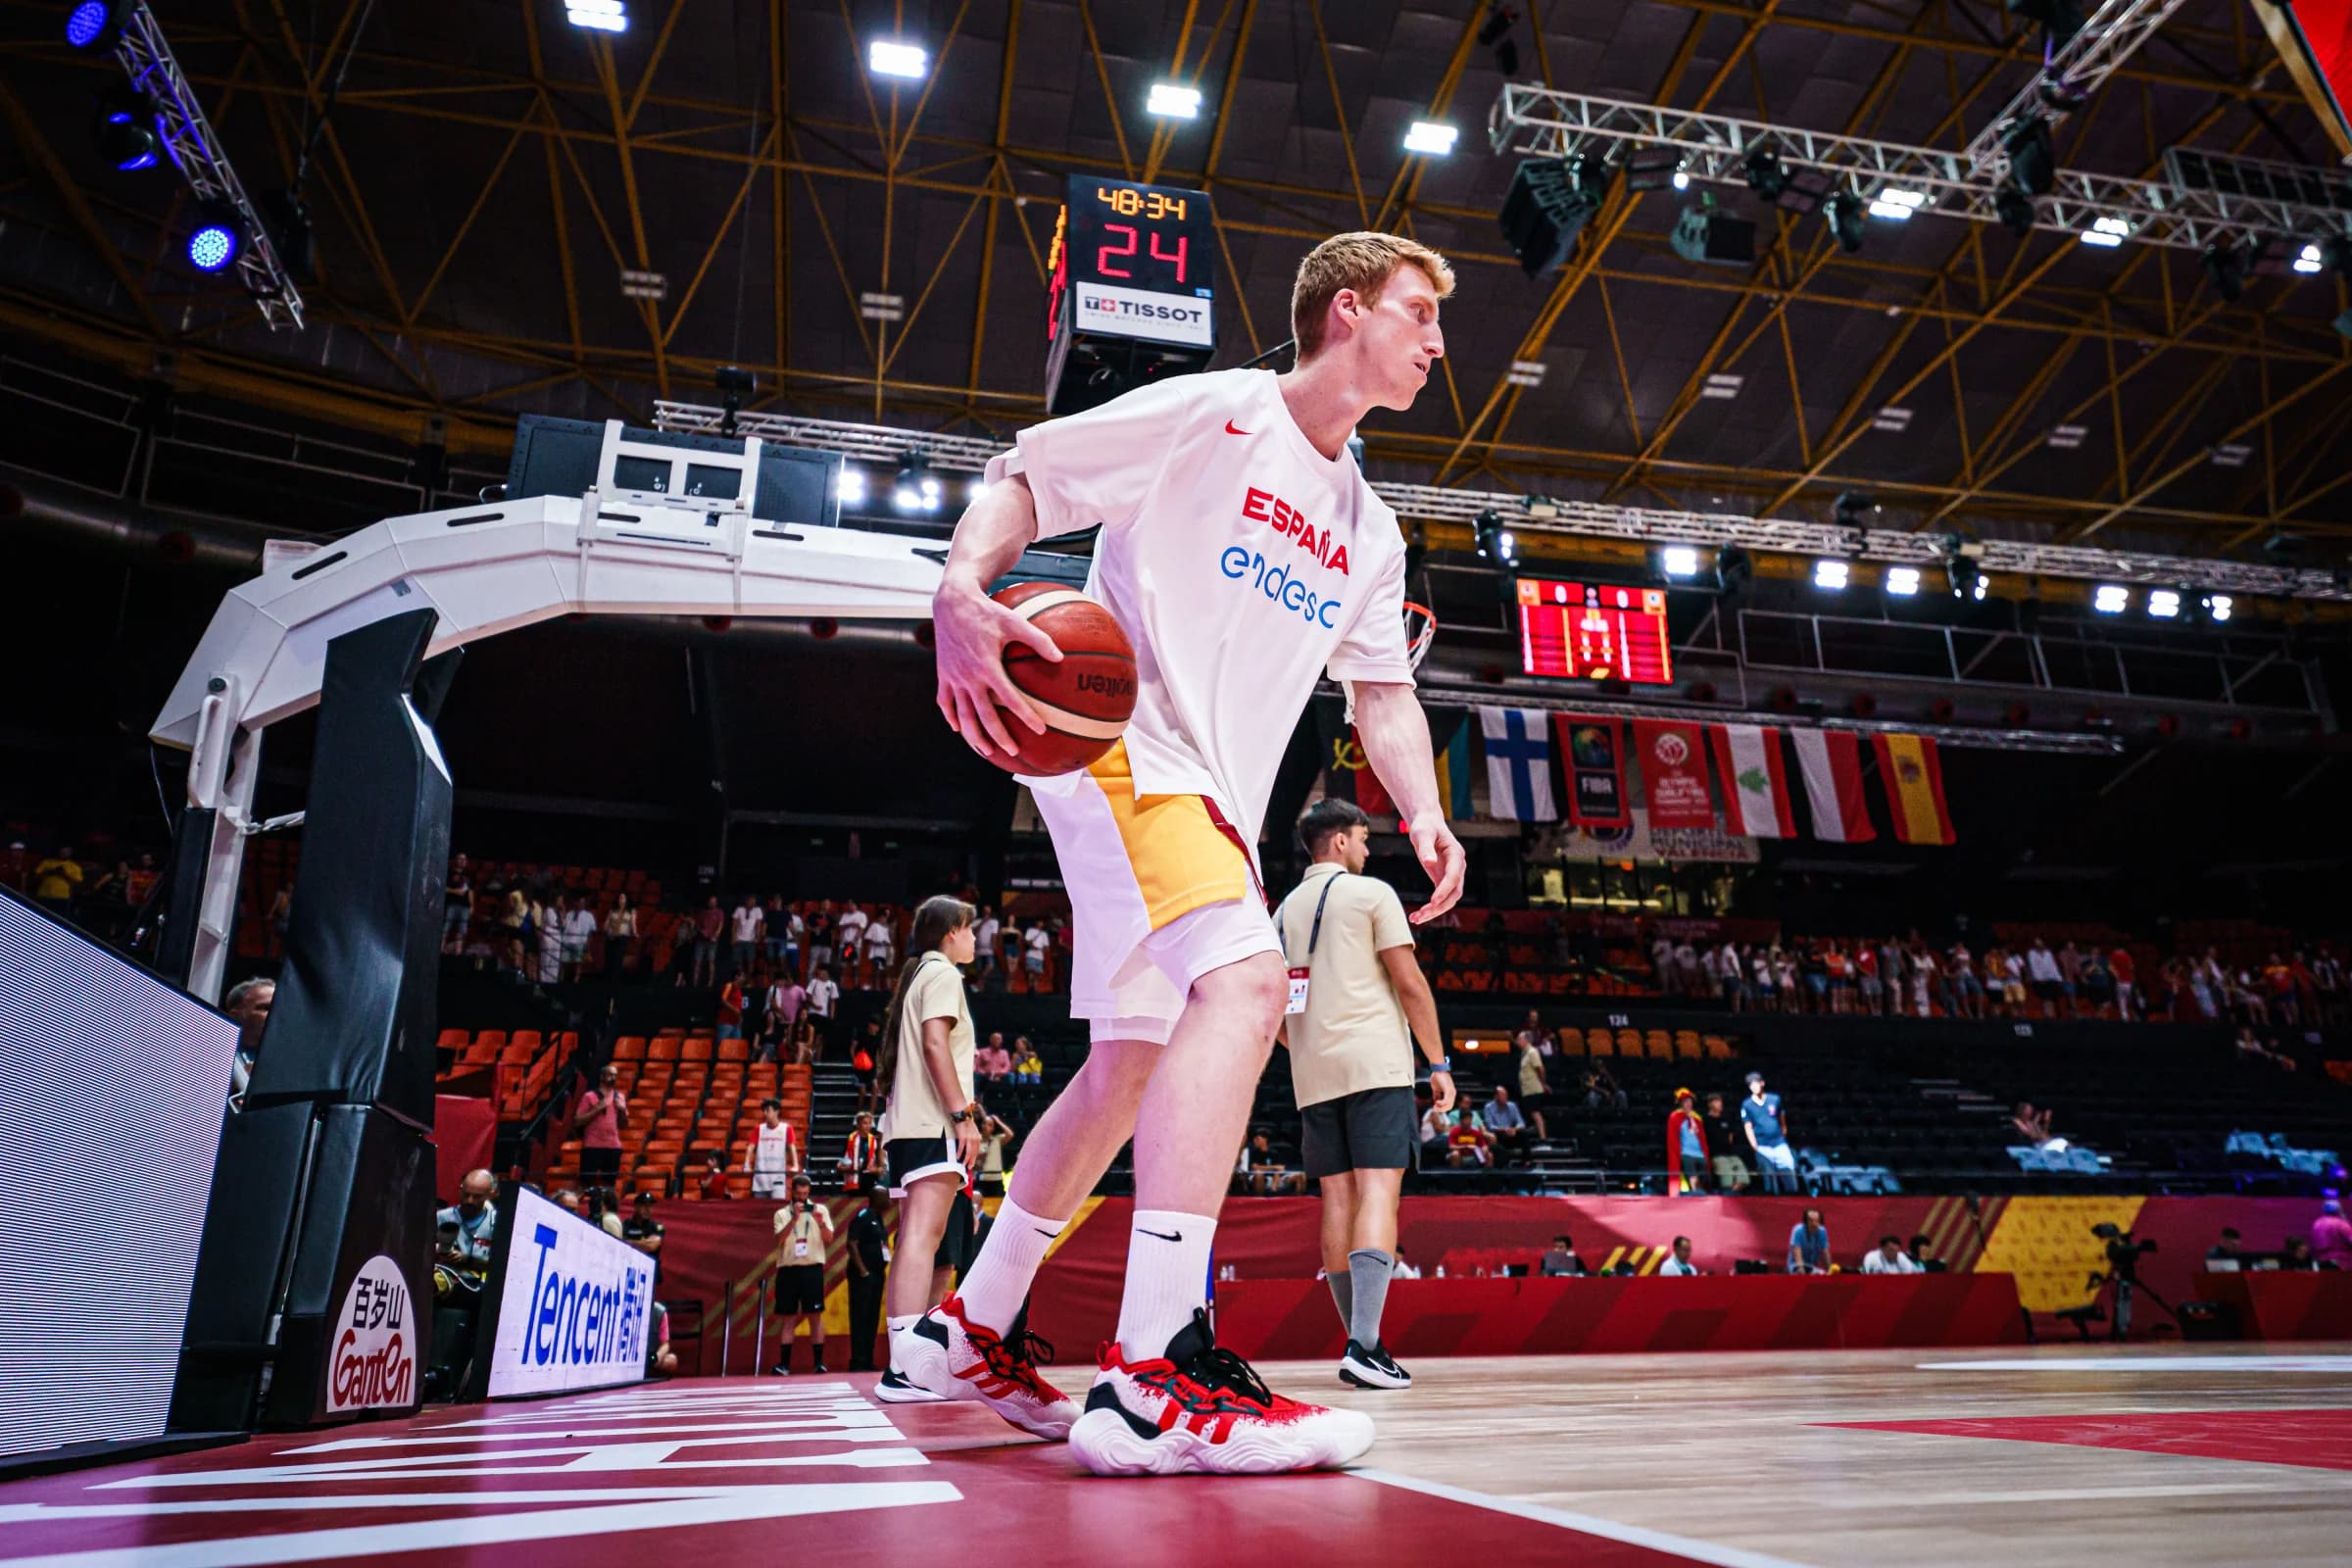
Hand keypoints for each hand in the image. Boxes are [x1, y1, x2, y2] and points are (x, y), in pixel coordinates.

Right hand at [932, 579, 1060, 760]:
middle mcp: (968, 676)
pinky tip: (959, 729)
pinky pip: (945, 702)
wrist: (952, 602)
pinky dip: (951, 717)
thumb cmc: (987, 611)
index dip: (1025, 715)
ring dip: (974, 735)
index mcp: (987, 666)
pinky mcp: (943, 675)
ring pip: (962, 715)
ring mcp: (953, 677)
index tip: (1040, 729)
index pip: (1009, 698)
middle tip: (1013, 751)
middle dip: (998, 736)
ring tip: (986, 751)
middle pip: (983, 715)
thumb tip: (1060, 657)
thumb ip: (1038, 639)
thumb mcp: (1014, 622)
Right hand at [953, 1117, 982, 1169]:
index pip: (977, 1151)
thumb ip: (973, 1139)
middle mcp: (975, 1139)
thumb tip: (970, 1148)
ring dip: (966, 1159)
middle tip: (969, 1167)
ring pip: (969, 1152)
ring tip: (963, 1165)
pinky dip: (960, 1153)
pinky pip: (961, 1147)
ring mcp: (969, 1138)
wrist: (963, 1116)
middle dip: (971, 1161)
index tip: (972, 1164)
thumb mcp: (973, 1132)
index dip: (974, 1158)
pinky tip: (957, 1157)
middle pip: (974, 1153)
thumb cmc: (966, 1124)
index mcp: (978, 1138)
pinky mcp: (963, 1137)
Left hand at [1406, 815, 1465, 924]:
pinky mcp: (1443, 879)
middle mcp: (1457, 867)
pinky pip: (1440, 898)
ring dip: (1434, 911)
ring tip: (1415, 919)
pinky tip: (1417, 915)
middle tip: (1421, 915)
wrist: (1427, 823)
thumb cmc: (1425, 826)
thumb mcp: (1422, 833)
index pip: (1454, 876)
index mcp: (1456, 854)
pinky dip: (1430, 908)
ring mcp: (1451, 874)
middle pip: (1454, 893)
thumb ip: (1425, 848)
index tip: (1433, 901)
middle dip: (1439, 906)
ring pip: (1448, 899)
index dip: (1444, 889)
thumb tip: (1429, 862)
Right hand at [1427, 1069, 1455, 1113]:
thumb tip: (1435, 1101)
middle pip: (1449, 1107)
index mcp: (1450, 1094)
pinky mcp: (1448, 1090)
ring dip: (1440, 1108)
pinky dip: (1441, 1103)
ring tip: (1434, 1106)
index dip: (1442, 1108)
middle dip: (1441, 1110)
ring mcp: (1451, 1092)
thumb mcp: (1436, 1089)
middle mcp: (1453, 1094)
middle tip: (1434, 1108)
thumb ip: (1436, 1095)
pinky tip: (1436, 1102)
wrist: (1438, 1069)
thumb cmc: (1437, 1077)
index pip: (1449, 1106)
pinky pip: (1446, 1101)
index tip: (1434, 1107)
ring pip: (1448, 1106)